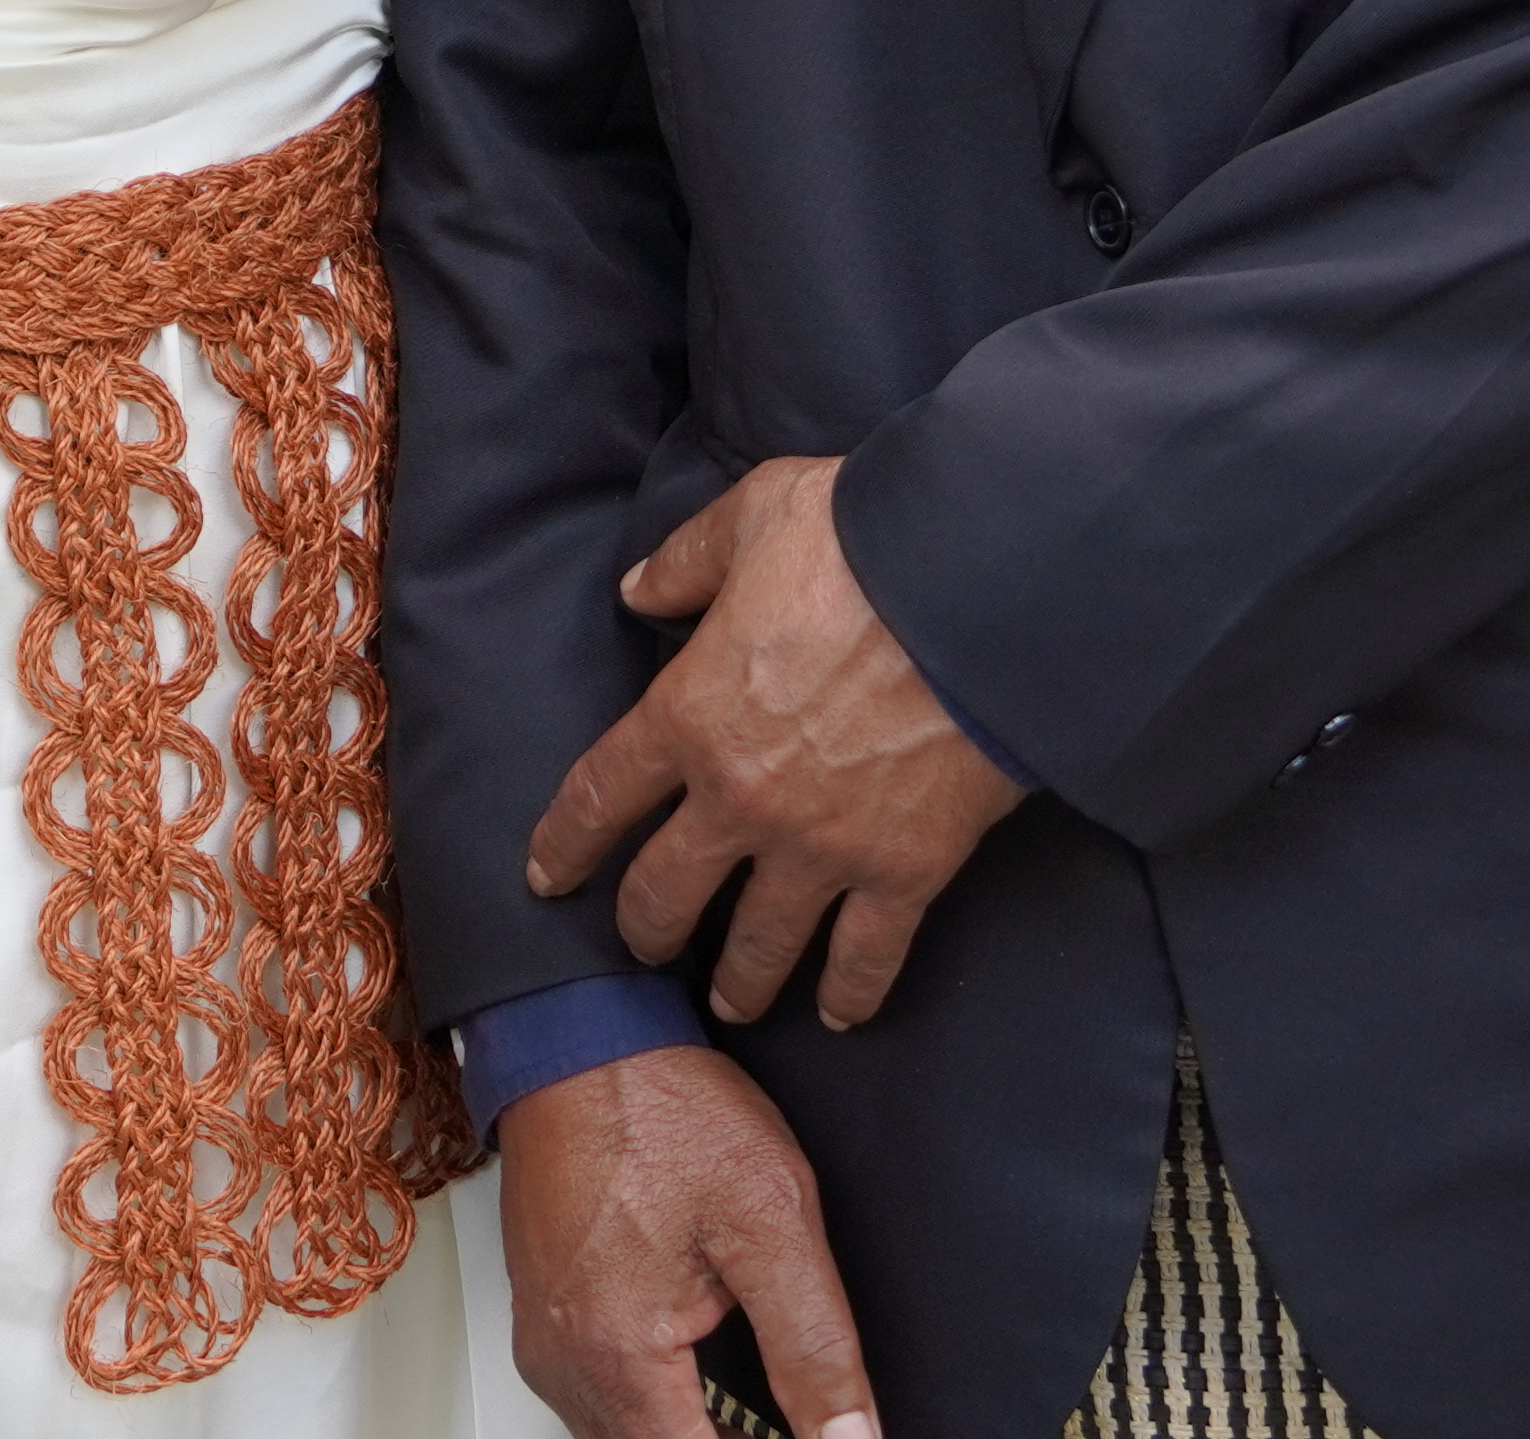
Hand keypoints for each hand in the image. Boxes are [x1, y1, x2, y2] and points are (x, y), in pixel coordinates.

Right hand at [497, 1046, 876, 1438]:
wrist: (577, 1039)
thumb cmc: (661, 1110)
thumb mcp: (773, 1217)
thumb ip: (816, 1345)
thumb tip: (853, 1437)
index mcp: (621, 1355)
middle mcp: (567, 1366)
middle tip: (792, 1421)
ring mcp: (546, 1346)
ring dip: (690, 1431)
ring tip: (756, 1411)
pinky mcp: (543, 1323)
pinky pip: (600, 1405)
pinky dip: (657, 1411)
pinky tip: (702, 1382)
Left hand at [523, 457, 1027, 1028]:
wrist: (981, 594)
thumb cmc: (864, 542)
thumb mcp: (755, 515)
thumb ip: (688, 558)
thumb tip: (637, 586)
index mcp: (689, 713)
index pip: (599, 797)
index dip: (564, 844)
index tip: (547, 876)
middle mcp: (739, 799)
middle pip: (664, 894)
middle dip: (644, 929)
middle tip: (643, 945)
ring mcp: (820, 849)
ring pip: (756, 946)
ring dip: (736, 982)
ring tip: (730, 1002)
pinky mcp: (902, 873)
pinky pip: (865, 957)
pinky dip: (850, 994)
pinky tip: (838, 1014)